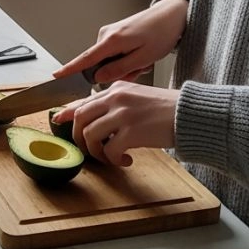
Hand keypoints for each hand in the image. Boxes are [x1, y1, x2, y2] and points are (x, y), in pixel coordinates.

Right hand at [52, 0, 186, 84]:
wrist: (172, 15)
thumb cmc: (162, 34)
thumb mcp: (143, 58)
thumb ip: (119, 69)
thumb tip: (98, 77)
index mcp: (112, 40)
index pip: (86, 59)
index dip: (70, 69)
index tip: (56, 76)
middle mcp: (106, 35)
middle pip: (101, 65)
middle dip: (119, 72)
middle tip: (141, 68)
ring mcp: (110, 33)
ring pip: (110, 62)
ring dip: (127, 66)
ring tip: (145, 60)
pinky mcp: (116, 34)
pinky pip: (115, 54)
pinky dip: (128, 59)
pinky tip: (143, 55)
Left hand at [53, 82, 179, 165]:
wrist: (190, 114)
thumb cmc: (167, 110)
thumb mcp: (138, 98)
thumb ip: (117, 104)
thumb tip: (97, 119)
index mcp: (117, 88)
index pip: (84, 99)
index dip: (67, 112)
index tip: (58, 120)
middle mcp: (116, 97)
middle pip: (80, 117)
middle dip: (79, 138)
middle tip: (89, 150)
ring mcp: (123, 113)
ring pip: (90, 135)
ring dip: (96, 152)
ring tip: (110, 158)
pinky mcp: (131, 131)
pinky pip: (109, 150)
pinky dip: (113, 160)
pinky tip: (126, 160)